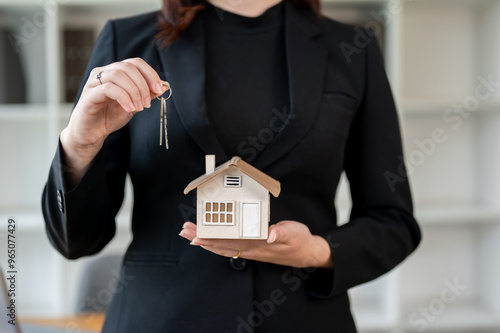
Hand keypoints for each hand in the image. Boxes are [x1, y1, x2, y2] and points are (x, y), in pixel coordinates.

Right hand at [60, 58, 168, 186]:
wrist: (92, 133)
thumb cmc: (110, 117)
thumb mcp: (134, 105)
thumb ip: (146, 95)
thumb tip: (163, 86)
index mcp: (115, 72)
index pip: (135, 63)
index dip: (150, 73)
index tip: (159, 89)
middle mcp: (103, 73)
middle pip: (128, 67)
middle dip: (143, 84)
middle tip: (148, 103)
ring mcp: (94, 82)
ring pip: (118, 75)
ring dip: (134, 92)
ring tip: (139, 108)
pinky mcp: (89, 94)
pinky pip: (109, 88)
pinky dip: (124, 98)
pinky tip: (130, 109)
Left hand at [179, 221, 332, 268]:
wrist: (308, 253)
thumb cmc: (300, 240)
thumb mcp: (295, 232)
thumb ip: (282, 232)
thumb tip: (270, 233)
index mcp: (259, 243)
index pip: (231, 240)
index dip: (212, 237)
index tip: (196, 234)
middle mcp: (252, 249)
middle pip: (222, 244)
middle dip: (201, 238)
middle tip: (184, 231)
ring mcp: (251, 251)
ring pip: (224, 247)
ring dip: (205, 242)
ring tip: (190, 235)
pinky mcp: (253, 250)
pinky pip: (230, 249)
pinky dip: (216, 245)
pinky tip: (209, 242)